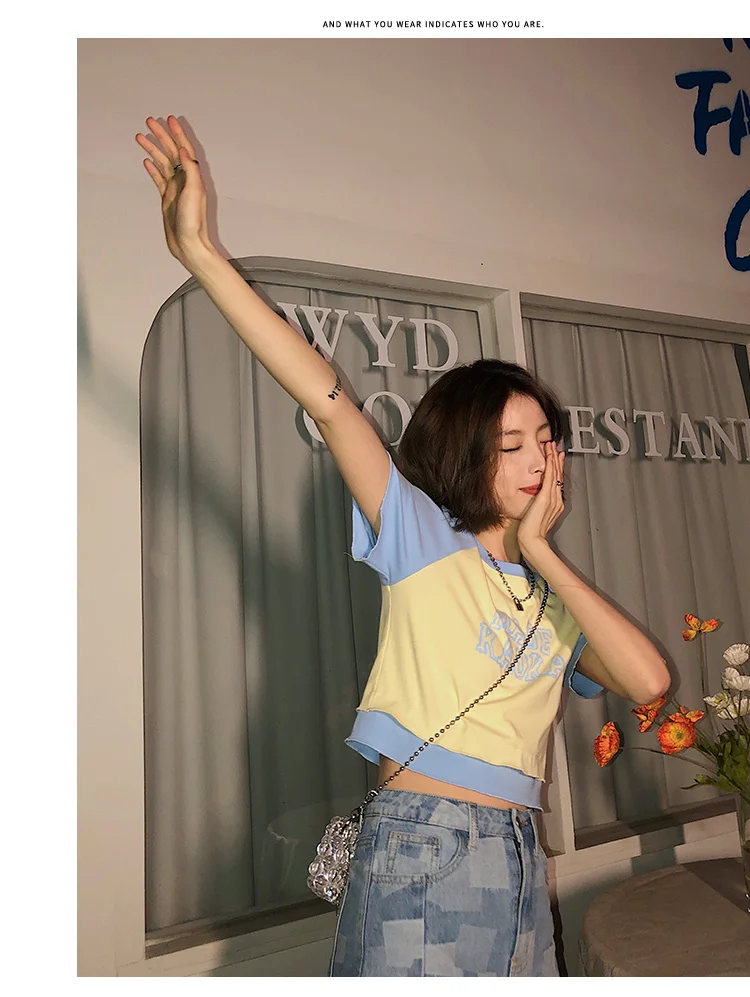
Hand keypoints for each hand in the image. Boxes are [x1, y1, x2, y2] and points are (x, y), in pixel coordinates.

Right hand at [135, 115, 213, 269]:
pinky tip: (146, 160)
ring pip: (162, 163)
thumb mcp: (195, 192)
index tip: (169, 119)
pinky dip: (152, 168)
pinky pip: (158, 178)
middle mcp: (184, 181)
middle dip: (161, 136)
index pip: (184, 149)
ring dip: (153, 149)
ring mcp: (175, 189)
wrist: (188, 244)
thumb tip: (184, 150)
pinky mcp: (167, 199)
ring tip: (140, 137)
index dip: (177, 134)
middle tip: (149, 122)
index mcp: (192, 177)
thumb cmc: (193, 222)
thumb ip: (190, 170)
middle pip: (171, 152)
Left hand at [517, 441, 565, 558]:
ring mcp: (553, 498)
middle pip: (558, 476)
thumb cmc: (530, 532)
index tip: (557, 458)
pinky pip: (550, 477)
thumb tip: (535, 501)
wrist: (531, 540)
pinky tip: (550, 456)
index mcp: (555, 505)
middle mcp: (557, 500)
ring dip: (553, 458)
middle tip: (556, 447)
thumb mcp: (535, 516)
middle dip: (557, 460)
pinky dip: (551, 465)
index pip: (557, 482)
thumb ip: (538, 507)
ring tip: (552, 446)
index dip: (557, 469)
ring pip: (555, 474)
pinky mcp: (546, 497)